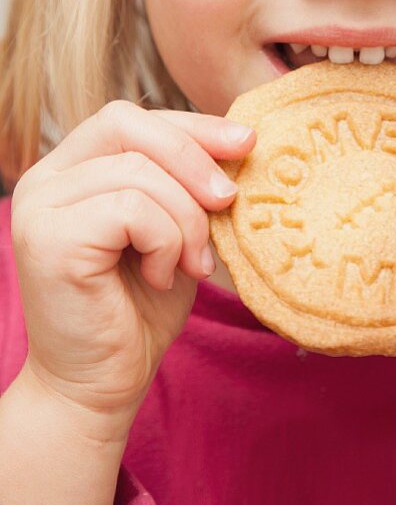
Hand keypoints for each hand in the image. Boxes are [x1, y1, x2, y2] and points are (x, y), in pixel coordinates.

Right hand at [10, 101, 254, 423]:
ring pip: (140, 172)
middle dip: (193, 158)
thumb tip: (239, 139)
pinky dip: (165, 242)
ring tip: (192, 264)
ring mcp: (40, 207)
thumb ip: (188, 183)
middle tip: (229, 202)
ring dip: (185, 220)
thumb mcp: (174, 229)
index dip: (192, 125)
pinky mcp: (49, 239)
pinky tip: (161, 277)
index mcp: (70, 169)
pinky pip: (132, 209)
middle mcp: (45, 180)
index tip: (247, 142)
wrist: (102, 387)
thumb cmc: (141, 309)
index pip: (130, 118)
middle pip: (127, 124)